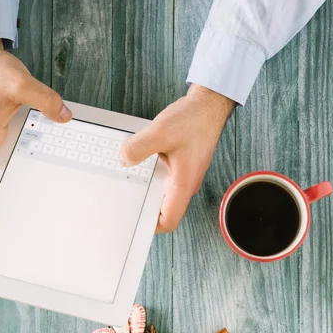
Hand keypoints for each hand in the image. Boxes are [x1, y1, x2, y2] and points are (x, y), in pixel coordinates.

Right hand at [0, 38, 71, 181]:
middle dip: (10, 171)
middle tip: (29, 180)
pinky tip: (42, 132)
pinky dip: (26, 134)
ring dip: (20, 152)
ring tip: (42, 159)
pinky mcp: (2, 113)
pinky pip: (14, 130)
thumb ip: (46, 100)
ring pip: (7, 145)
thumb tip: (64, 116)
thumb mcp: (22, 84)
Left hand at [120, 84, 234, 232]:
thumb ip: (138, 148)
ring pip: (162, 192)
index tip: (134, 221)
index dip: (151, 226)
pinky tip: (140, 162)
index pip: (169, 220)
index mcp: (183, 184)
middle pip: (163, 208)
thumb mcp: (160, 132)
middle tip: (124, 197)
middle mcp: (185, 184)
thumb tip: (124, 160)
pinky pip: (163, 178)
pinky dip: (150, 174)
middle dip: (143, 205)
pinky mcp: (182, 166)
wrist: (208, 106)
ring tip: (130, 177)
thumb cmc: (194, 120)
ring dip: (146, 187)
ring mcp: (184, 176)